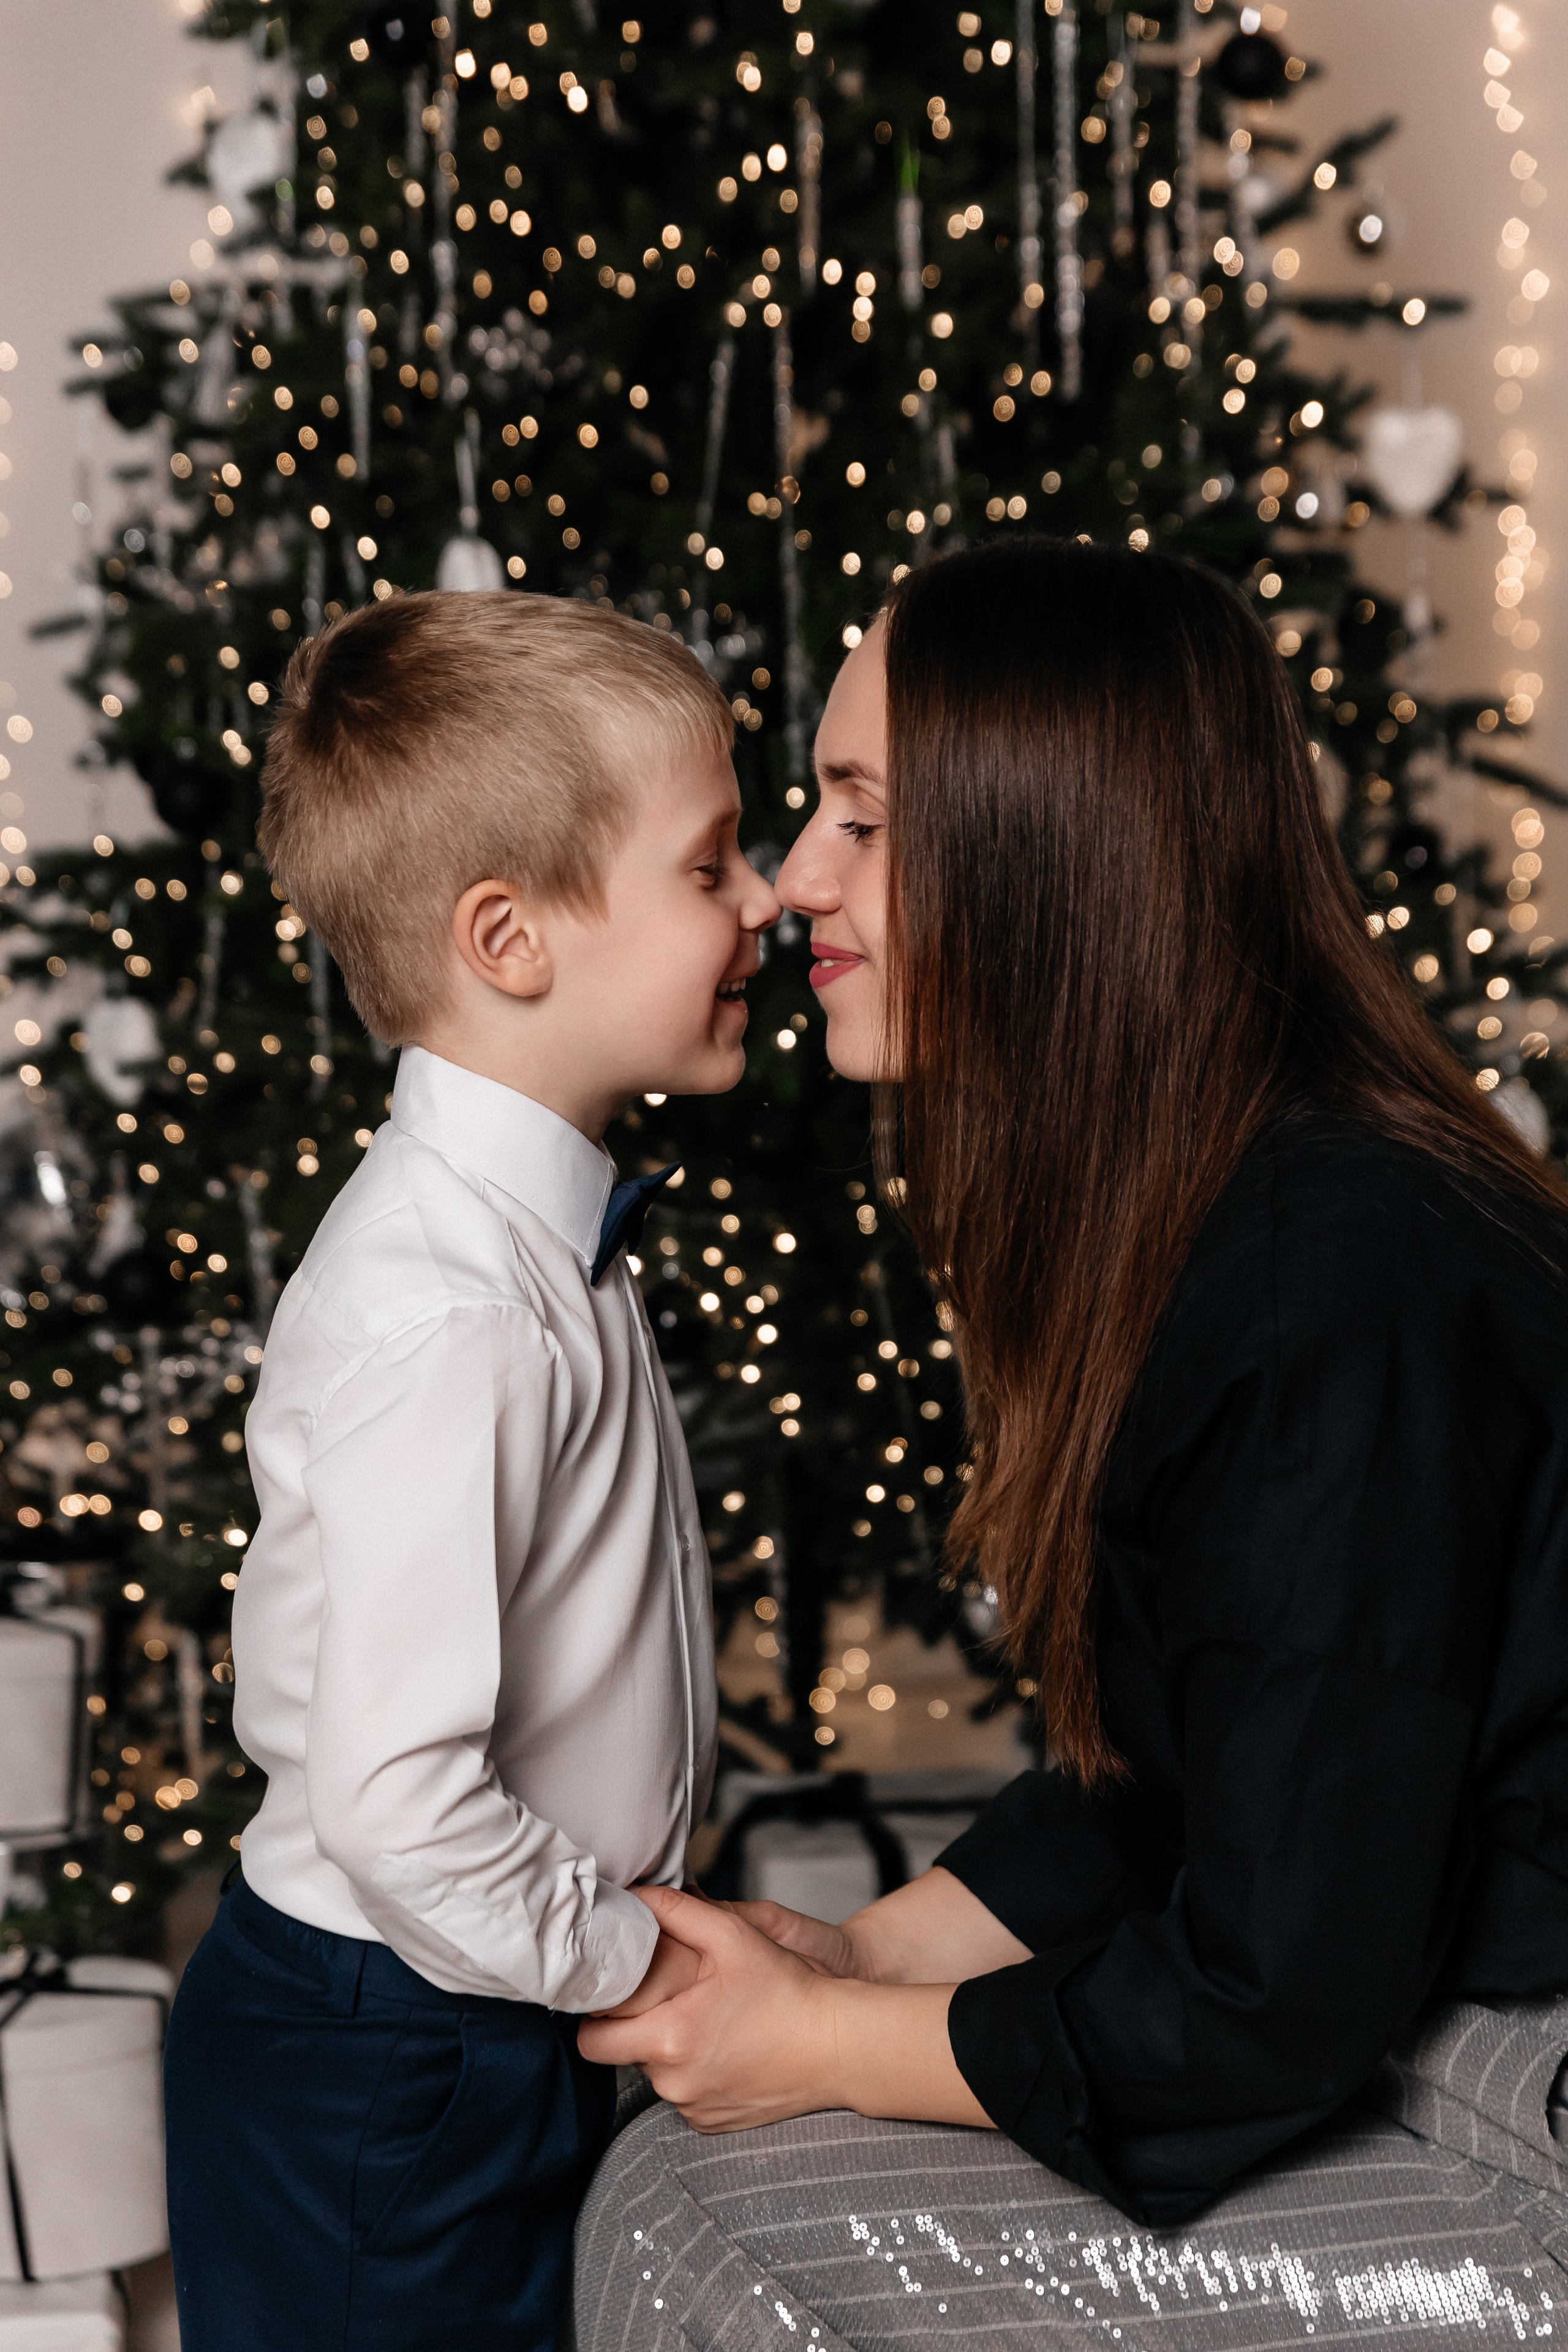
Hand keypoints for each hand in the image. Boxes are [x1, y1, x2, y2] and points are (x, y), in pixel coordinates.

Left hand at [577, 1884, 988, 2135]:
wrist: (838, 2046)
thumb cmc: (789, 1990)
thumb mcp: (734, 1936)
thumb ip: (677, 1911)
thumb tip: (634, 1895)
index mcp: (670, 2038)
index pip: (591, 2041)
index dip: (597, 2015)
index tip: (616, 1995)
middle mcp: (674, 2083)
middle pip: (622, 2056)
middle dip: (635, 2030)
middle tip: (667, 2002)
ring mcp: (694, 2109)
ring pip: (656, 2076)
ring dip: (670, 2050)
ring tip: (709, 2022)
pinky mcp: (713, 2125)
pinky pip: (685, 2097)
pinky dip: (696, 2075)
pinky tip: (726, 2050)